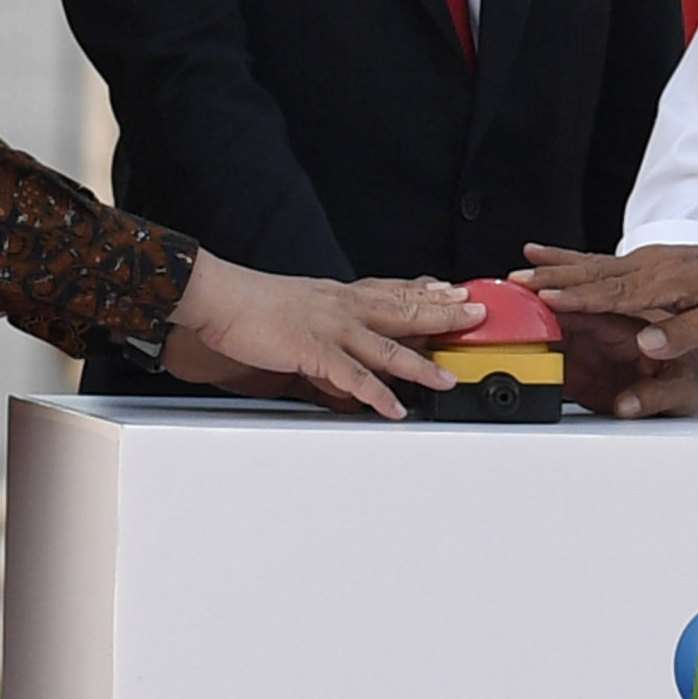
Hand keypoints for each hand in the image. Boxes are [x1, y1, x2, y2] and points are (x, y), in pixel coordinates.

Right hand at [160, 258, 472, 415]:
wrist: (219, 297)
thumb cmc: (253, 303)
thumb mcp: (301, 303)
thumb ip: (328, 319)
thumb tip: (345, 336)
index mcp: (340, 294)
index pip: (394, 290)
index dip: (428, 291)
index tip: (457, 290)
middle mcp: (343, 307)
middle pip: (403, 310)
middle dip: (443, 314)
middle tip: (478, 315)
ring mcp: (330, 328)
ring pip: (386, 346)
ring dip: (420, 364)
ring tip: (447, 377)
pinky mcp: (313, 351)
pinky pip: (351, 377)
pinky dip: (376, 394)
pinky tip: (395, 407)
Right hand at [520, 237, 697, 412]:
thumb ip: (686, 334)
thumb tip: (649, 344)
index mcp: (667, 282)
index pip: (616, 292)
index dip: (581, 297)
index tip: (549, 299)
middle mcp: (648, 266)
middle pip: (592, 274)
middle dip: (553, 279)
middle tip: (516, 283)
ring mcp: (641, 260)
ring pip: (588, 263)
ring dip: (551, 268)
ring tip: (517, 271)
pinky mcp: (637, 261)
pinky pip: (595, 259)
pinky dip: (565, 257)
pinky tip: (540, 254)